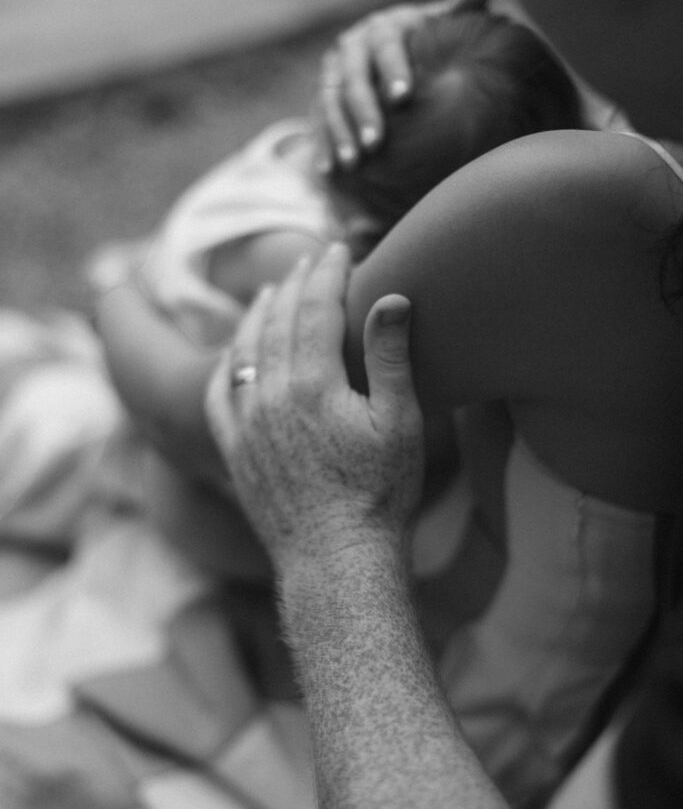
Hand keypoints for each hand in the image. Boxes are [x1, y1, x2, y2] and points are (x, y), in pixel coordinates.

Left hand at [205, 245, 424, 571]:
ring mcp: (247, 424)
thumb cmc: (380, 495)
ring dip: (258, 316)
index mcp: (314, 383)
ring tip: (270, 293)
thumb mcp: (401, 424)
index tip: (340, 248)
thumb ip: (390, 357)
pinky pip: (218, 395)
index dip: (329, 273)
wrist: (338, 560)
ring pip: (245, 351)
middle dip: (297, 285)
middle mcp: (272, 395)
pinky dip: (225, 365)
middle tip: (311, 261)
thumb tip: (393, 297)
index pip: (317, 308)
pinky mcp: (235, 452)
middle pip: (279, 321)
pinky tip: (233, 354)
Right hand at [313, 0, 496, 170]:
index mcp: (382, 27)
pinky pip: (316, 123)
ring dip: (340, 134)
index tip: (403, 97)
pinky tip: (329, 170)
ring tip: (353, 165)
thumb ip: (461, 10)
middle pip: (353, 79)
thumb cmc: (425, 49)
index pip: (385, 45)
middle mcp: (352, 46)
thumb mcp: (440, 30)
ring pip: (330, 103)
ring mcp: (332, 73)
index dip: (393, 70)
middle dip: (364, 112)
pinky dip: (323, 146)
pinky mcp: (320, 98)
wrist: (389, 60)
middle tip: (377, 144)